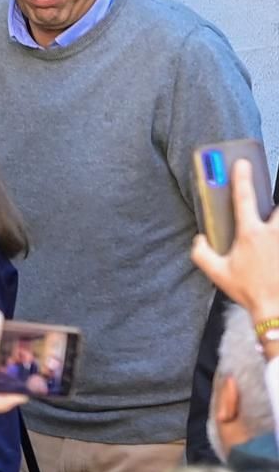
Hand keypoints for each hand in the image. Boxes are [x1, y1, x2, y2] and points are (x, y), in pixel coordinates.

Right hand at [192, 158, 278, 318]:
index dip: (241, 178)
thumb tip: (199, 240)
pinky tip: (274, 251)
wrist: (276, 308)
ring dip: (277, 215)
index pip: (244, 198)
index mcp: (250, 234)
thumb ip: (201, 254)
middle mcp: (273, 232)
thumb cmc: (249, 291)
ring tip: (269, 226)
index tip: (243, 163)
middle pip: (278, 204)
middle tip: (270, 194)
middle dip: (274, 194)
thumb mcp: (217, 274)